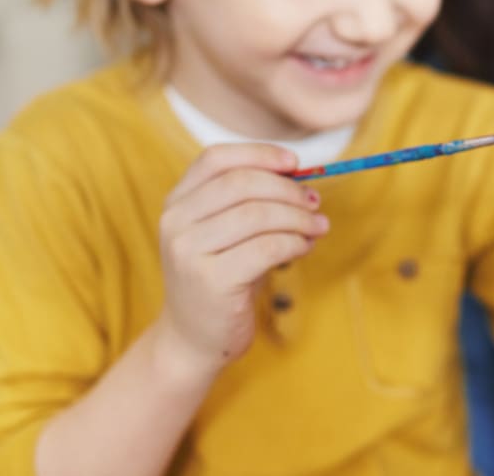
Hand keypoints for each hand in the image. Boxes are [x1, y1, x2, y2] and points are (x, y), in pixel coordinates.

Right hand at [155, 144, 329, 374]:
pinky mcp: (211, 280)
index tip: (296, 163)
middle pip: (242, 183)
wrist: (194, 339)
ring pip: (259, 215)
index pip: (215, 159)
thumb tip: (302, 177)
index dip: (259, 154)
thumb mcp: (227, 234)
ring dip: (299, 218)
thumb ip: (251, 202)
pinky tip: (304, 248)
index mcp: (177, 203)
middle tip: (315, 203)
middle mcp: (176, 223)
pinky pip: (268, 248)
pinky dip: (295, 243)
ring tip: (317, 227)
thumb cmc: (221, 279)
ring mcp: (189, 252)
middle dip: (288, 190)